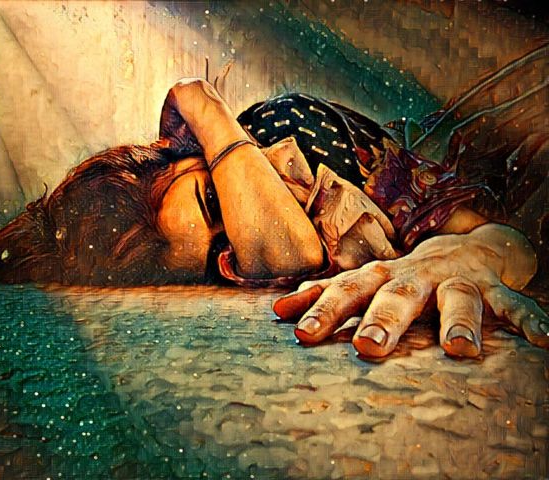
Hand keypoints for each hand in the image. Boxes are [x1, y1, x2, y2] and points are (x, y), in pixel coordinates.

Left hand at [273, 224, 547, 357]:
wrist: (463, 245)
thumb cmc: (402, 275)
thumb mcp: (364, 281)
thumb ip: (324, 295)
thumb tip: (276, 310)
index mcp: (380, 276)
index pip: (347, 290)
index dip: (324, 309)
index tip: (300, 333)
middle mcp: (415, 276)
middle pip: (397, 295)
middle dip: (382, 318)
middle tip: (368, 347)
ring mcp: (455, 280)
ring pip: (457, 299)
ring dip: (458, 322)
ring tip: (460, 351)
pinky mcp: (492, 286)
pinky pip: (513, 303)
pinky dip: (529, 318)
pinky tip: (543, 339)